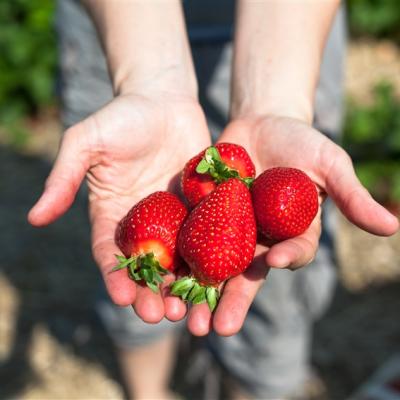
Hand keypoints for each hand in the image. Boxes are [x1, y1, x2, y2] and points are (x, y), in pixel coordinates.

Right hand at [28, 92, 210, 322]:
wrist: (163, 100)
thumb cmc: (122, 117)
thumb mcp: (86, 142)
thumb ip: (63, 178)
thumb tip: (33, 218)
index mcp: (114, 214)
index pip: (111, 254)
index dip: (116, 277)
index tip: (124, 299)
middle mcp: (144, 222)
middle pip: (147, 266)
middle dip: (152, 292)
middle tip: (163, 315)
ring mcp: (174, 217)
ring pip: (179, 259)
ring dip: (183, 286)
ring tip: (191, 309)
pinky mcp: (201, 207)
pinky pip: (208, 234)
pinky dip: (211, 257)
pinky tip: (220, 277)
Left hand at [186, 115, 398, 335]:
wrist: (261, 123)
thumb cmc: (300, 143)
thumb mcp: (329, 163)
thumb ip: (352, 195)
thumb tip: (392, 228)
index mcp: (289, 232)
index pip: (291, 252)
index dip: (286, 257)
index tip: (275, 259)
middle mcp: (257, 239)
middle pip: (245, 274)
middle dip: (233, 300)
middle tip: (218, 329)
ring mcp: (227, 230)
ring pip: (212, 265)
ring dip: (198, 291)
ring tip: (184, 316)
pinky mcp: (202, 216)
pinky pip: (189, 236)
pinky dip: (177, 255)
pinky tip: (162, 273)